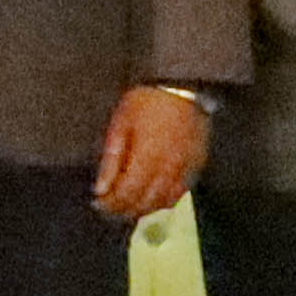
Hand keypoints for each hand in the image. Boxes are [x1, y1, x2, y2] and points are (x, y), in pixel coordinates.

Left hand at [91, 81, 213, 222]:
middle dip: (125, 209)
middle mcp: (170, 168)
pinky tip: (150, 197)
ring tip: (126, 205)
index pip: (129, 193)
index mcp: (148, 157)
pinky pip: (180, 192)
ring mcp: (187, 168)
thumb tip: (101, 190)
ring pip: (165, 201)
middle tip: (109, 208)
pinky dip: (163, 200)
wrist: (181, 87)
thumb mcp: (120, 125)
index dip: (112, 204)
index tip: (98, 204)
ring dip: (144, 208)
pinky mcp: (197, 165)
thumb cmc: (144, 102)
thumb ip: (112, 161)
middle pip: (147, 202)